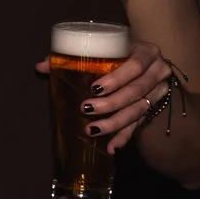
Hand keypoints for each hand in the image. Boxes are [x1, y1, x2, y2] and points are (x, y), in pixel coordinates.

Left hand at [32, 40, 174, 153]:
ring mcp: (158, 92)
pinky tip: (111, 148)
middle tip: (86, 108)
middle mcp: (158, 72)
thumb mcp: (104, 50)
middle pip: (136, 91)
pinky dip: (124, 137)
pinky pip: (139, 125)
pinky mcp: (154, 108)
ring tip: (92, 130)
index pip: (134, 66)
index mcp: (146, 52)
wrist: (145, 62)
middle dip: (110, 103)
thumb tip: (41, 66)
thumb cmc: (118, 54)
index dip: (116, 78)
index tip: (95, 88)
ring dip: (114, 123)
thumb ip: (72, 57)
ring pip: (138, 111)